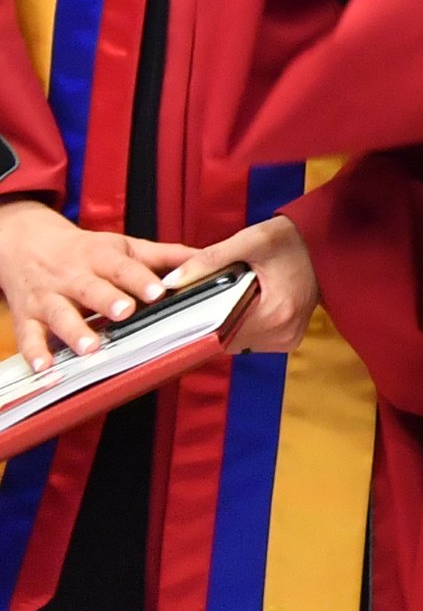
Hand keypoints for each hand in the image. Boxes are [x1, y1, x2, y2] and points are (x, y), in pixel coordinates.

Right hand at [0, 200, 188, 370]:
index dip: (140, 279)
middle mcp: (73, 276)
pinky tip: (44, 368)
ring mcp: (48, 297)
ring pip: (60, 314)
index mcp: (101, 257)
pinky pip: (29, 336)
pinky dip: (35, 353)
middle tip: (125, 313)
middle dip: (108, 301)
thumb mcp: (125, 246)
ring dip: (74, 331)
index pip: (123, 268)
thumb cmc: (86, 250)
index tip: (157, 291)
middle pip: (92, 289)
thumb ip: (166, 256)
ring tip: (90, 348)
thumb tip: (207, 259)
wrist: (27, 243)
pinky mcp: (27, 316)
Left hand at [182, 214, 315, 356]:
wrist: (326, 243)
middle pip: (226, 341)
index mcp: (275, 314)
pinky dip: (242, 326)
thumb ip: (209, 260)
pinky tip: (243, 306)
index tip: (190, 304)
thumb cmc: (293, 239)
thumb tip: (172, 281)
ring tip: (229, 299)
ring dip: (227, 324)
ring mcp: (287, 339)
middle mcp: (283, 333)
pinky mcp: (288, 338)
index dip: (198, 319)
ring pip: (237, 343)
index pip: (219, 333)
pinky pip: (252, 341)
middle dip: (212, 320)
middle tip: (211, 295)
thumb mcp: (250, 240)